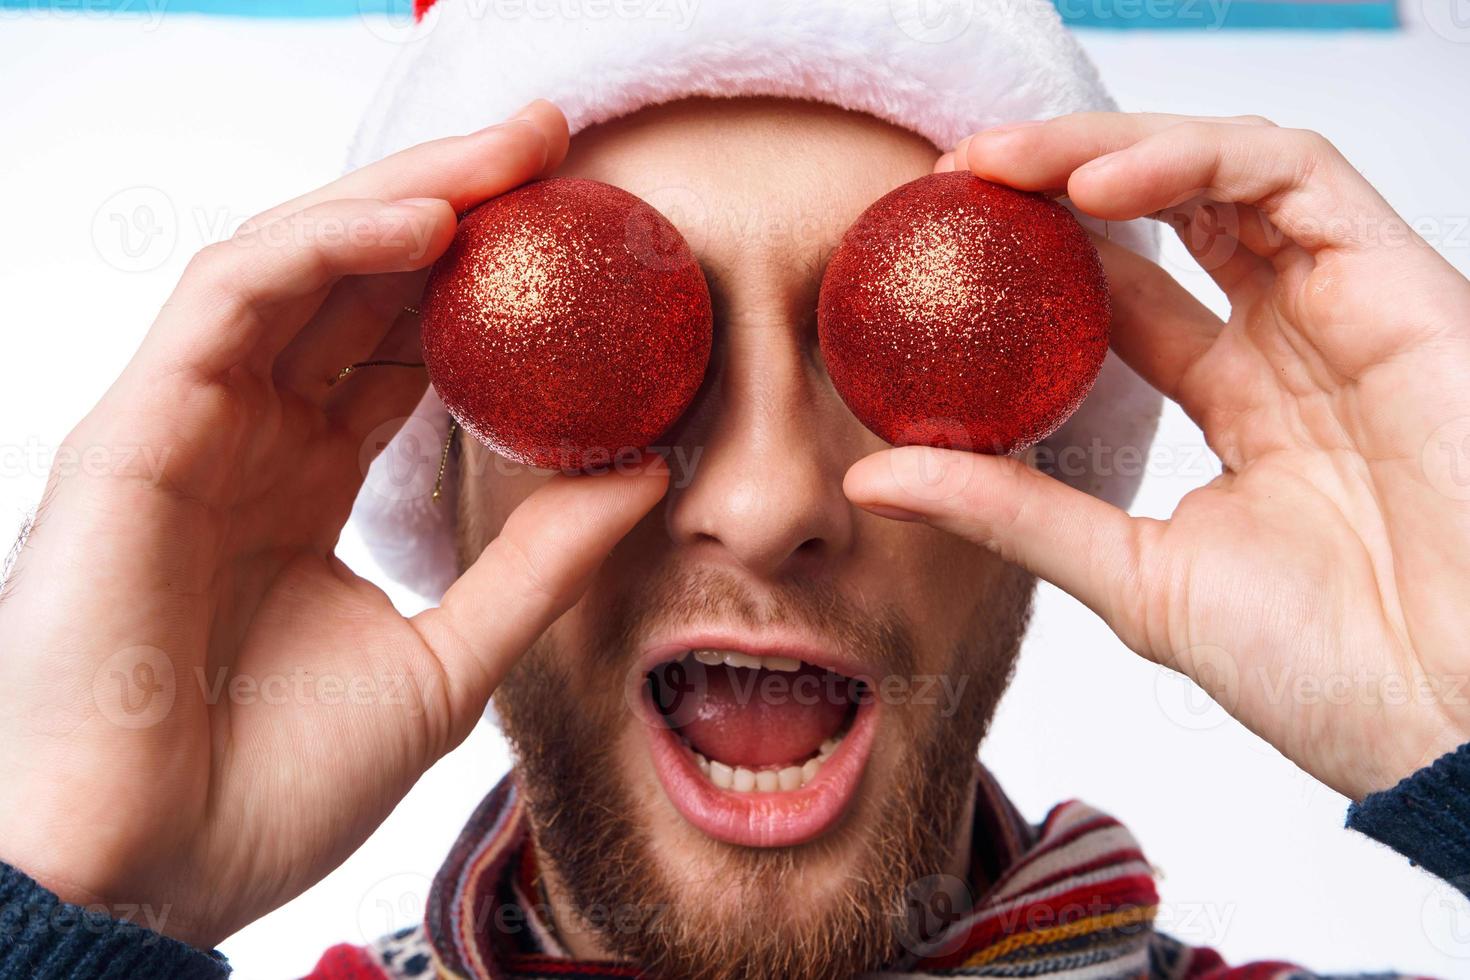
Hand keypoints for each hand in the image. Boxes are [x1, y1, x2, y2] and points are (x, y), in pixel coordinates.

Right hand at [0, 100, 667, 946]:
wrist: (150, 883)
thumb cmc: (270, 787)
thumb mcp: (446, 660)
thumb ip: (537, 563)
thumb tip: (647, 476)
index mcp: (305, 483)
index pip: (401, 343)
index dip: (488, 279)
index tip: (586, 235)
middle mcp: (245, 437)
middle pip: (356, 282)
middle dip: (456, 200)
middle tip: (558, 146)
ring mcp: (185, 427)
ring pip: (292, 262)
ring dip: (402, 195)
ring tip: (511, 155)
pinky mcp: (131, 434)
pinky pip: (231, 302)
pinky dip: (324, 248)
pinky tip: (424, 223)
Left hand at [845, 112, 1469, 800]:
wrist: (1451, 724)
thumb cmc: (1330, 669)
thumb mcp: (1134, 574)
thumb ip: (1014, 512)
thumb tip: (873, 476)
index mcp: (1239, 404)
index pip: (1124, 293)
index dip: (1032, 256)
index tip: (932, 248)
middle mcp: (1292, 342)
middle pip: (1165, 212)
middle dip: (1053, 180)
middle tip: (950, 178)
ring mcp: (1345, 308)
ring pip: (1221, 170)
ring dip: (1103, 150)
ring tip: (998, 165)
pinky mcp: (1401, 283)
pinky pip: (1294, 175)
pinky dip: (1194, 159)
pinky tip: (1097, 187)